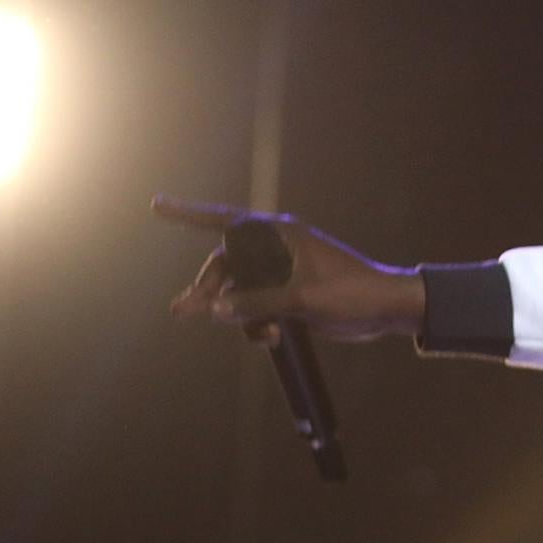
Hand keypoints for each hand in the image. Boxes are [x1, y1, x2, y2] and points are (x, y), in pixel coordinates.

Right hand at [155, 194, 426, 342]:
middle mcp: (276, 250)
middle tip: (185, 311)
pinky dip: (255, 322)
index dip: (188, 214)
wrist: (386, 310)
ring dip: (236, 313)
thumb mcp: (302, 299)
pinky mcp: (288, 295)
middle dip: (209, 288)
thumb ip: (255, 302)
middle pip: (225, 265)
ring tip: (253, 334)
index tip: (156, 205)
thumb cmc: (351, 293)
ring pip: (238, 291)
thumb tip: (213, 308)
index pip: (225, 221)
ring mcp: (281, 273)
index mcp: (279, 235)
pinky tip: (269, 338)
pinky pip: (255, 307)